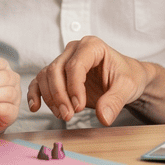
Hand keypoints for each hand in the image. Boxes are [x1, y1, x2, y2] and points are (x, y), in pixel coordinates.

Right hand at [27, 36, 149, 125]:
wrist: (127, 78)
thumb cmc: (128, 77)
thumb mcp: (128, 87)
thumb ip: (115, 101)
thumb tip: (103, 118)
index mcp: (92, 46)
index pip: (74, 65)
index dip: (73, 88)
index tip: (79, 107)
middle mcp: (74, 50)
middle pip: (56, 70)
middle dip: (60, 96)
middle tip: (68, 116)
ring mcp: (64, 60)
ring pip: (46, 76)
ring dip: (50, 98)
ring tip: (63, 115)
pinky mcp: (58, 74)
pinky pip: (40, 81)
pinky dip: (35, 94)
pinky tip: (36, 107)